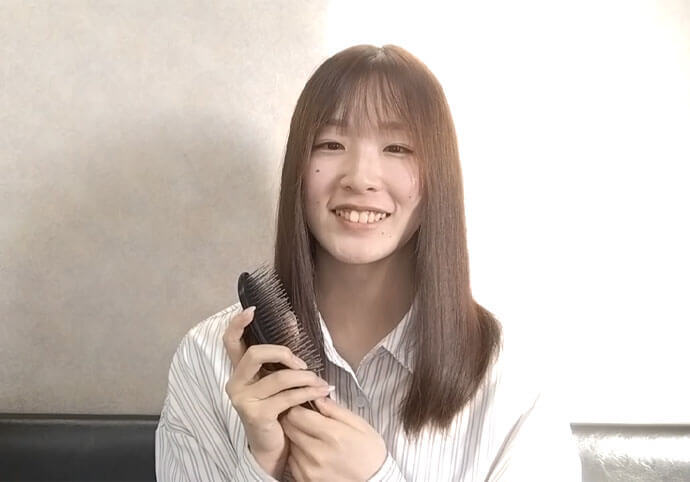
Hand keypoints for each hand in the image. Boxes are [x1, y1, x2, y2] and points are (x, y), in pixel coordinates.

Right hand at [223, 306, 331, 476]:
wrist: (272, 446)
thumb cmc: (276, 408)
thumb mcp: (276, 380)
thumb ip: (279, 358)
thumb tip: (292, 322)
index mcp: (239, 371)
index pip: (230, 342)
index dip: (238, 324)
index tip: (252, 310)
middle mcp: (235, 383)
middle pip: (255, 354)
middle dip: (283, 353)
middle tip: (303, 364)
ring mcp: (243, 400)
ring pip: (278, 377)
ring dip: (305, 378)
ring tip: (321, 382)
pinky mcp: (257, 414)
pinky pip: (288, 397)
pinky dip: (308, 393)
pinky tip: (321, 393)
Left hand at [281, 397, 387, 481]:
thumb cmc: (370, 452)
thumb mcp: (360, 425)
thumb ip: (335, 410)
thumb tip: (317, 398)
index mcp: (333, 435)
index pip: (296, 414)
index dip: (298, 406)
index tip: (305, 406)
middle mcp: (317, 453)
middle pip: (288, 427)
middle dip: (295, 419)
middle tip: (308, 419)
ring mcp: (309, 469)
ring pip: (290, 443)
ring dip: (297, 437)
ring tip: (314, 438)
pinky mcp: (305, 480)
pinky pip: (292, 460)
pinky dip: (299, 454)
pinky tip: (314, 453)